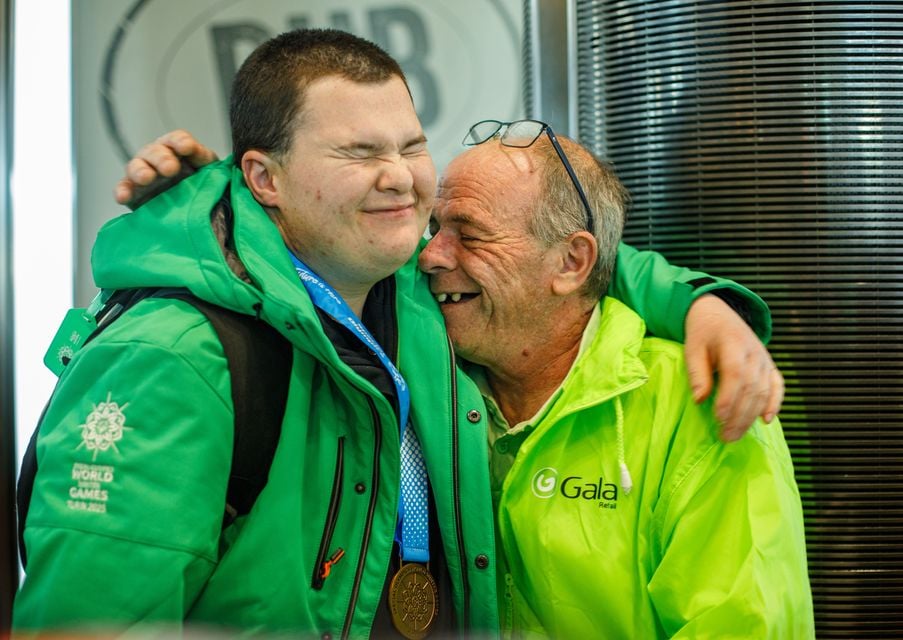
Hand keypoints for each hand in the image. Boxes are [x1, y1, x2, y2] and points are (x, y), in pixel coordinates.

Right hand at [113, 129, 218, 208]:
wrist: (194, 218)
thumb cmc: (206, 192)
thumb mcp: (216, 178)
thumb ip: (221, 171)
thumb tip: (242, 168)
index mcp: (181, 152)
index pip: (178, 140)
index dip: (181, 142)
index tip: (187, 148)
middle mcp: (160, 160)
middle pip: (155, 151)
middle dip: (161, 157)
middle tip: (170, 168)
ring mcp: (146, 176)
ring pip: (136, 166)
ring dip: (140, 170)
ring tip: (147, 178)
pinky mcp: (135, 194)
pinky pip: (124, 189)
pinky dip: (122, 191)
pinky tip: (123, 197)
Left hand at [684, 293, 783, 441]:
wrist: (719, 313)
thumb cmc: (702, 333)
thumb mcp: (692, 348)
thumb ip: (697, 373)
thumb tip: (699, 400)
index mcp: (733, 344)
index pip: (735, 375)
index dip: (728, 399)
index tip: (717, 419)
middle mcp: (754, 353)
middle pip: (752, 389)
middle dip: (739, 416)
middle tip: (726, 437)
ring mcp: (765, 359)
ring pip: (764, 392)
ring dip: (751, 416)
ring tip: (736, 435)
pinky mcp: (770, 365)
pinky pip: (778, 386)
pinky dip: (775, 403)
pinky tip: (767, 420)